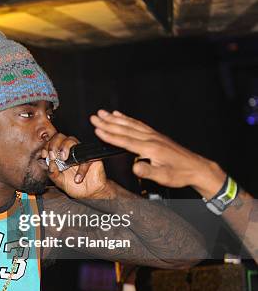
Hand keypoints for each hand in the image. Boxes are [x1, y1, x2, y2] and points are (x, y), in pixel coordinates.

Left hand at [42, 132, 107, 198]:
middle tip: (53, 156)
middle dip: (54, 144)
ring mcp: (80, 153)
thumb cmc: (73, 186)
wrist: (87, 194)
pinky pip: (85, 159)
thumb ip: (53, 173)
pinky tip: (77, 179)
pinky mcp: (91, 158)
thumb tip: (50, 164)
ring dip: (65, 147)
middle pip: (61, 137)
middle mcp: (69, 151)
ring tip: (64, 160)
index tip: (44, 155)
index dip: (47, 146)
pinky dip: (81, 169)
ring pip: (72, 141)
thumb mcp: (59, 181)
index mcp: (59, 155)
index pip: (51, 143)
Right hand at [90, 110, 225, 198]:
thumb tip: (135, 167)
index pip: (125, 140)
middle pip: (125, 128)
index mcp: (150, 148)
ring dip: (115, 118)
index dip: (110, 135)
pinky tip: (121, 115)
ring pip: (130, 124)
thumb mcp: (164, 177)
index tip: (97, 130)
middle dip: (108, 123)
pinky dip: (127, 118)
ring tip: (103, 113)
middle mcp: (151, 138)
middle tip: (94, 117)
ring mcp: (154, 135)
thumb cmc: (180, 173)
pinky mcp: (156, 135)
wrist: (196, 168)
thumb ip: (148, 171)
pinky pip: (138, 124)